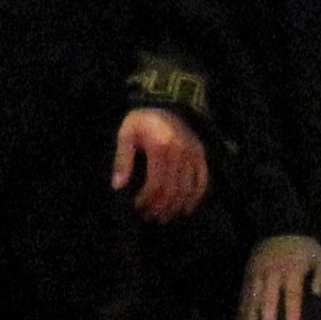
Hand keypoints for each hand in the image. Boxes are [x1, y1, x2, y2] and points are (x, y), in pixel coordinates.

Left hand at [111, 107, 209, 222]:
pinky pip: (203, 180)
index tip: (138, 206)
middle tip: (150, 217)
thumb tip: (117, 186)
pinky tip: (186, 209)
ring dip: (176, 207)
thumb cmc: (142, 120)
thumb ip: (123, 160)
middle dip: (161, 207)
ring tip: (164, 217)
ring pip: (188, 189)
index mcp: (160, 147)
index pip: (156, 184)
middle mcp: (180, 152)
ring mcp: (193, 154)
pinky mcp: (201, 155)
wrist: (166, 102)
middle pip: (173, 190)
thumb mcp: (126, 134)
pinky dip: (196, 197)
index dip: (147, 199)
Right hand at [241, 234, 320, 319]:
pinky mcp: (247, 276)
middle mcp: (272, 273)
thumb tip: (319, 293)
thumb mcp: (318, 255)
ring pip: (252, 300)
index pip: (292, 292)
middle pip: (268, 298)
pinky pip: (243, 296)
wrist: (278, 227)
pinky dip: (240, 313)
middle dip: (266, 319)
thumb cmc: (303, 248)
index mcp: (291, 269)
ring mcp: (257, 275)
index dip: (292, 309)